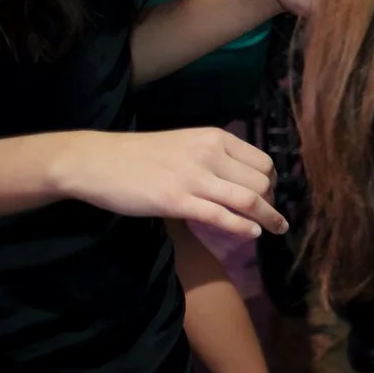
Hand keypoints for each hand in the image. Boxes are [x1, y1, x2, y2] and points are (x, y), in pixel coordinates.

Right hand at [50, 128, 283, 237]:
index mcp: (216, 138)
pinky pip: (221, 216)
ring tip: (276, 229)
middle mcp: (210, 154)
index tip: (271, 196)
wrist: (98, 161)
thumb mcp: (187, 143)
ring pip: (248, 199)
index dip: (272, 182)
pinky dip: (242, 227)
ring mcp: (194, 178)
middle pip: (261, 182)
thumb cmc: (141, 155)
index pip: (263, 161)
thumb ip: (215, 156)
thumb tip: (243, 178)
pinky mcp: (176, 201)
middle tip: (270, 216)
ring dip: (268, 217)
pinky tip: (252, 234)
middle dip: (271, 202)